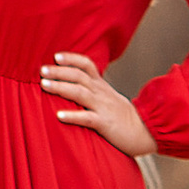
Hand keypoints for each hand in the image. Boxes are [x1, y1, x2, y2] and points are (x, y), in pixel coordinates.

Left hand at [41, 51, 156, 156]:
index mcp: (102, 86)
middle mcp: (101, 93)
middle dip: (59, 72)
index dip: (72, 59)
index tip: (56, 56)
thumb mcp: (109, 99)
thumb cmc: (123, 117)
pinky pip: (87, 118)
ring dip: (61, 87)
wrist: (146, 132)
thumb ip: (93, 91)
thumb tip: (72, 86)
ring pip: (80, 93)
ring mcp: (103, 107)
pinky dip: (73, 115)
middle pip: (79, 76)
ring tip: (44, 85)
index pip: (87, 65)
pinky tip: (59, 115)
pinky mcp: (105, 123)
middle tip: (42, 70)